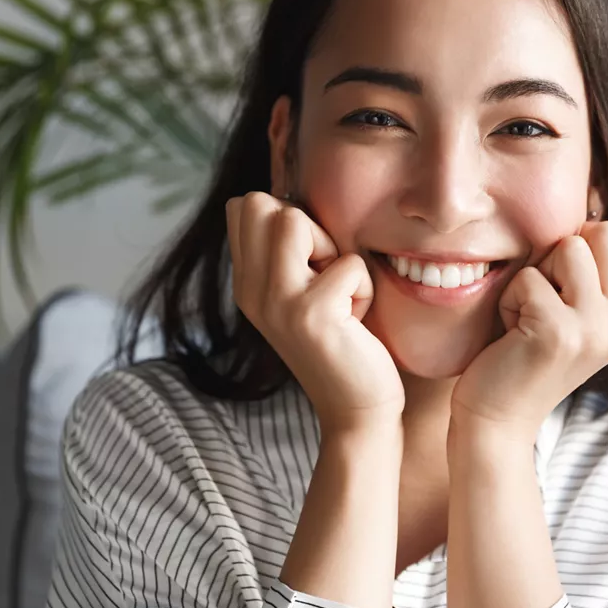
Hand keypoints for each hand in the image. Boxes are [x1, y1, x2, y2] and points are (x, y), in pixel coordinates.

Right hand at [226, 192, 403, 432]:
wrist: (356, 410)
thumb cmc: (343, 342)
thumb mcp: (301, 293)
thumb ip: (286, 253)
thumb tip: (289, 197)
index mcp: (246, 283)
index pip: (243, 206)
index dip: (286, 218)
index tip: (309, 263)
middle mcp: (250, 291)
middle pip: (260, 203)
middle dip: (306, 227)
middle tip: (324, 275)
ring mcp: (276, 303)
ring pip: (291, 220)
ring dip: (332, 251)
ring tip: (337, 292)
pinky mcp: (310, 315)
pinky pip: (348, 263)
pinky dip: (364, 288)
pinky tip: (355, 321)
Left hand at [449, 221, 607, 446]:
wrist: (497, 420)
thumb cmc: (520, 356)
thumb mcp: (570, 314)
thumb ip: (591, 274)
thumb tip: (594, 205)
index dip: (589, 243)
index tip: (562, 283)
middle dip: (563, 253)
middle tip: (543, 297)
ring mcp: (595, 328)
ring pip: (570, 246)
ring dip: (535, 275)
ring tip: (527, 314)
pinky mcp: (559, 332)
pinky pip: (529, 278)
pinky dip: (510, 298)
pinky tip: (511, 332)